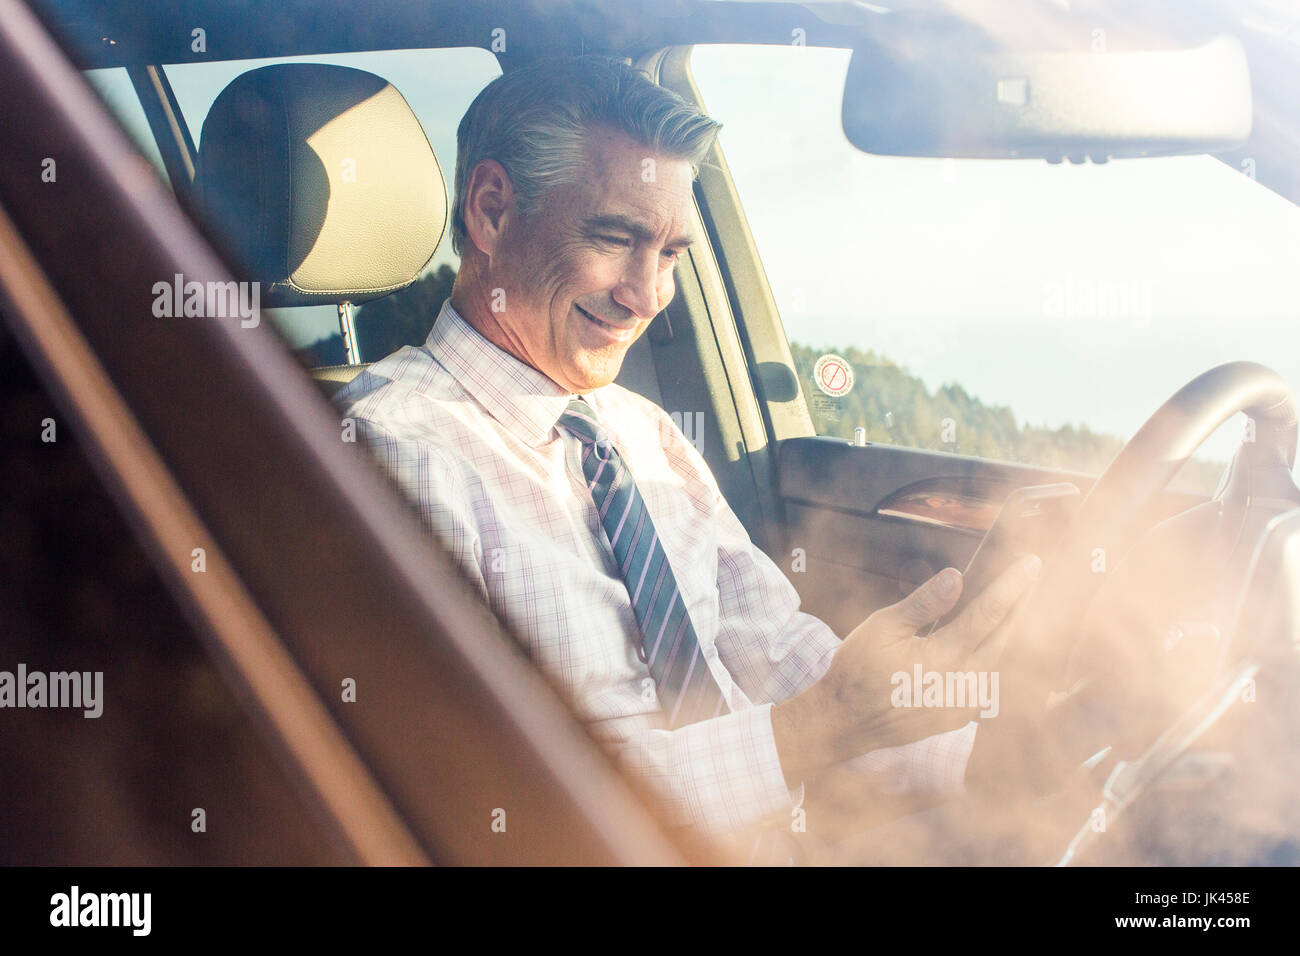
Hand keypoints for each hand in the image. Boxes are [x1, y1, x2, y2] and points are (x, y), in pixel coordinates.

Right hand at [773, 554, 1041, 782]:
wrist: (845, 723)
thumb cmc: (857, 671)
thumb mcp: (882, 627)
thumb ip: (923, 604)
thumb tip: (956, 577)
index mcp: (943, 658)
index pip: (989, 614)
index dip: (1012, 586)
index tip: (1030, 563)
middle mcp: (962, 684)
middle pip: (1004, 636)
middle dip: (1020, 604)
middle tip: (1031, 577)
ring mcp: (964, 705)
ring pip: (998, 659)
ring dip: (1009, 629)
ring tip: (1017, 602)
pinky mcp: (960, 717)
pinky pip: (987, 679)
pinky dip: (993, 654)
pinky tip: (992, 639)